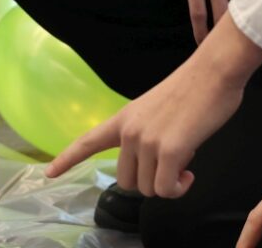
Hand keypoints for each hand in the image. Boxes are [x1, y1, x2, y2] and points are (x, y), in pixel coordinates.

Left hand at [46, 14, 261, 196]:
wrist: (213, 72)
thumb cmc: (193, 90)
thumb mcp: (158, 111)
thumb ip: (148, 135)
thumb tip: (158, 163)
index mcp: (124, 118)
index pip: (88, 141)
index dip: (67, 159)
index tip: (48, 173)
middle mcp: (129, 130)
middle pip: (126, 181)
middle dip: (149, 181)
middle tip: (172, 164)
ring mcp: (146, 141)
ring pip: (148, 189)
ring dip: (168, 185)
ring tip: (185, 162)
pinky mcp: (168, 151)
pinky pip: (165, 190)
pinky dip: (178, 189)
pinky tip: (189, 174)